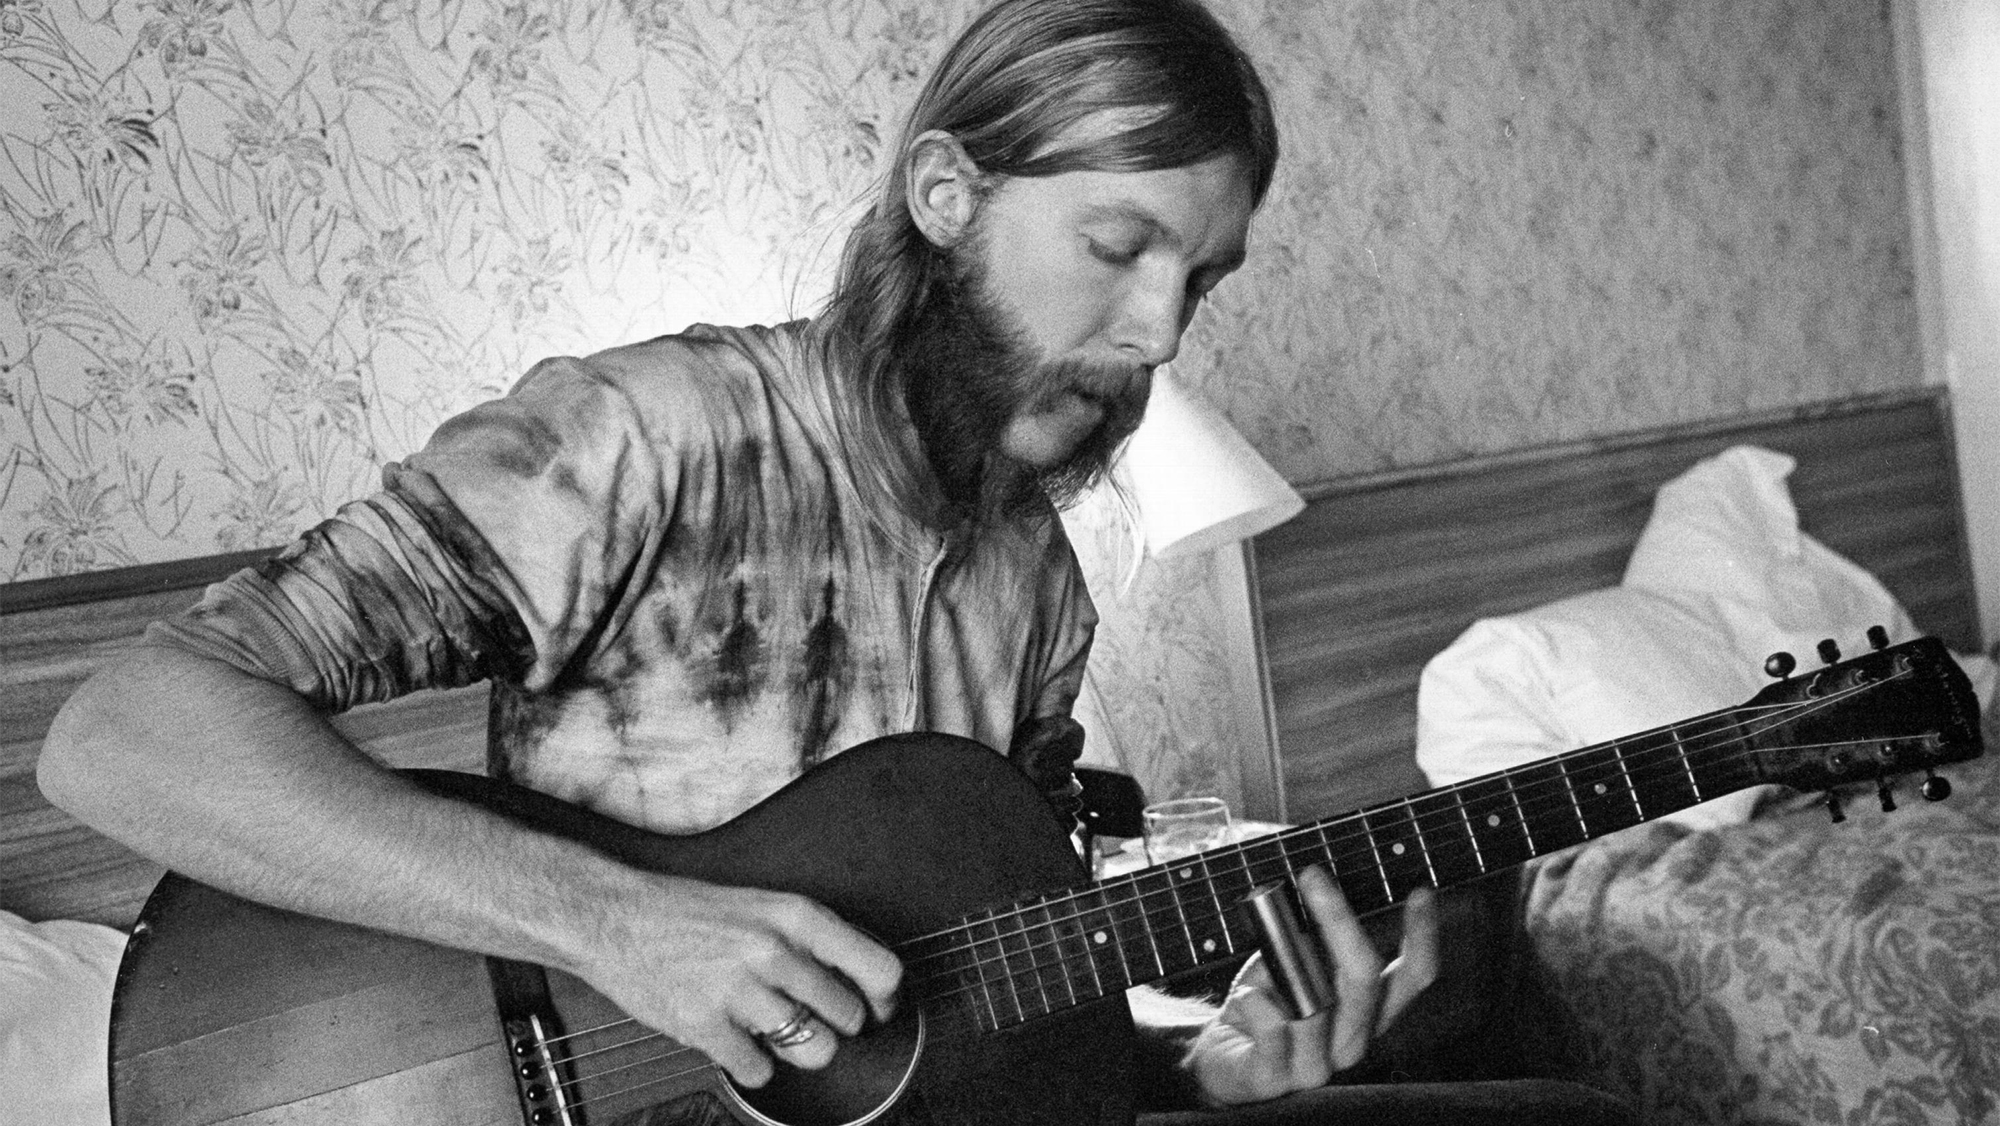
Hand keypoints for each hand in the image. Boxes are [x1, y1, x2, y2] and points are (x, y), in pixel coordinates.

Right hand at [572, 873, 902, 1088]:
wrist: (614, 916)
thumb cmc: (690, 912)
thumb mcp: (765, 905)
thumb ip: (814, 937)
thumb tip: (867, 977)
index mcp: (796, 916)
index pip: (880, 968)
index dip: (885, 999)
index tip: (876, 1008)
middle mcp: (774, 950)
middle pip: (849, 1018)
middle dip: (833, 1024)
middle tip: (808, 1016)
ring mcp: (740, 990)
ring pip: (814, 1050)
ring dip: (799, 1050)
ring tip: (775, 1030)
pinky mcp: (706, 1025)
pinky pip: (759, 1071)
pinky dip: (751, 1065)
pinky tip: (736, 1038)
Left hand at [1183, 868, 1438, 1104]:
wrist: (1218, 1055)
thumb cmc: (1265, 1002)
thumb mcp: (1292, 964)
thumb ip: (1314, 943)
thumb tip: (1317, 900)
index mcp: (1368, 1012)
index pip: (1413, 978)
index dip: (1422, 937)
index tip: (1421, 892)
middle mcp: (1352, 1041)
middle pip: (1364, 979)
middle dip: (1338, 920)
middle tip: (1312, 875)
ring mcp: (1316, 1066)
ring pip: (1317, 1008)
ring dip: (1284, 969)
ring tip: (1261, 959)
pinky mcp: (1274, 1079)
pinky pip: (1273, 1033)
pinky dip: (1256, 1004)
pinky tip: (1245, 995)